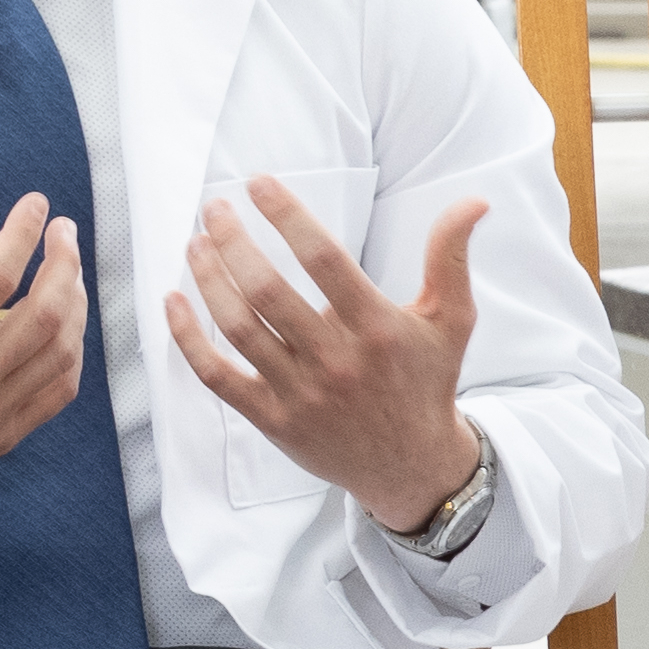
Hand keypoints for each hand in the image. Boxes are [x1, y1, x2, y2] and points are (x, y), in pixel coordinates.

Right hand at [0, 200, 86, 576]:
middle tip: (63, 234)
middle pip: (45, 312)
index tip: (36, 207)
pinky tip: (63, 326)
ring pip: (60, 351)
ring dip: (74, 304)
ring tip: (67, 273)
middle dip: (64, 263)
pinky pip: (58, 390)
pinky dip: (70, 351)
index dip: (22, 235)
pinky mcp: (0, 438)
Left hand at [160, 176, 490, 528]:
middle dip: (234, 240)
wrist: (409, 465)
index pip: (323, 259)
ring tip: (196, 243)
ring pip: (238, 327)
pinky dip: (188, 338)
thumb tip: (474, 200)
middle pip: (268, 290)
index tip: (259, 183)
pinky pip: (217, 375)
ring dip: (209, 279)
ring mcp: (299, 392)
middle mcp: (336, 360)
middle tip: (215, 207)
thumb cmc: (426, 381)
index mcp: (378, 327)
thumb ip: (451, 258)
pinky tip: (175, 301)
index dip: (287, 216)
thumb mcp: (451, 319)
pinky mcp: (271, 419)